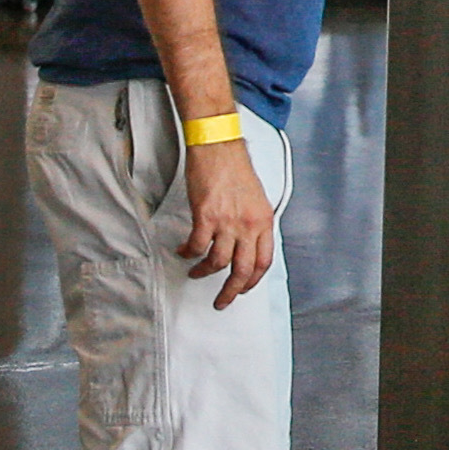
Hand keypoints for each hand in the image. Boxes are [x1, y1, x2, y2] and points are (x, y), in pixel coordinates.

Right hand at [180, 137, 277, 308]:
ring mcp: (227, 222)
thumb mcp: (257, 199)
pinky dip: (189, 253)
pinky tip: (184, 252)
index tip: (243, 289)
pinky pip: (197, 246)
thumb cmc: (236, 170)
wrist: (219, 148)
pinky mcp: (206, 216)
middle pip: (242, 269)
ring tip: (196, 272)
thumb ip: (254, 222)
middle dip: (231, 291)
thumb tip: (248, 243)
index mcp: (264, 221)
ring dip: (204, 272)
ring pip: (217, 262)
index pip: (264, 261)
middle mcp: (249, 225)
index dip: (253, 280)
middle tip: (221, 301)